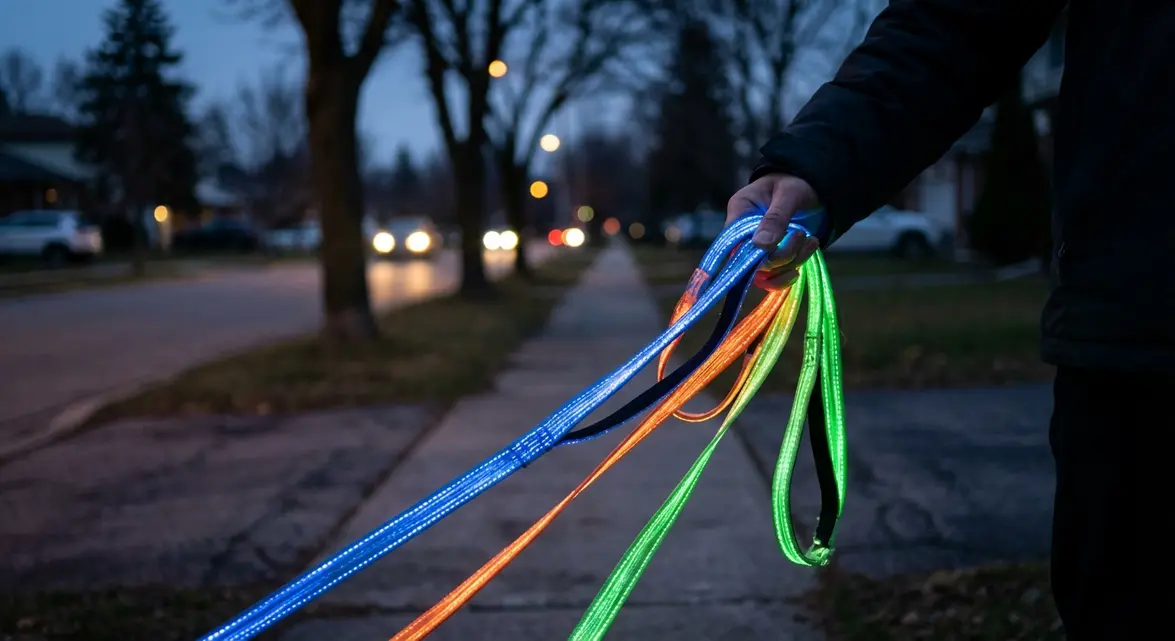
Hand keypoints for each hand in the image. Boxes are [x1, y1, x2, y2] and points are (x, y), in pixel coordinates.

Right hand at [725, 173, 823, 289]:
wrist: (812, 186)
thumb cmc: (796, 182)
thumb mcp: (788, 193)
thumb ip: (776, 217)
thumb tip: (761, 245)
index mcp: (740, 211)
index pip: (732, 242)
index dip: (750, 252)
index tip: (774, 247)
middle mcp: (745, 234)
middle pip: (752, 261)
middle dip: (780, 254)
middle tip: (800, 234)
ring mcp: (759, 248)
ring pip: (767, 272)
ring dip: (792, 261)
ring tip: (810, 240)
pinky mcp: (773, 257)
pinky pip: (776, 276)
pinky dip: (792, 271)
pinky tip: (807, 252)